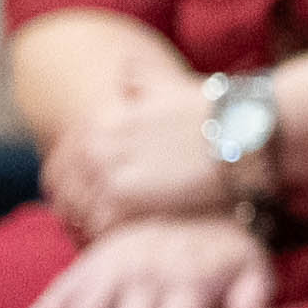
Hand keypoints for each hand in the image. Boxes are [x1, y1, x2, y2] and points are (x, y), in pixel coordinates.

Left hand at [43, 56, 229, 238]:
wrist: (247, 130)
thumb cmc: (218, 111)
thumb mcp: (171, 85)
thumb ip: (141, 78)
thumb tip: (124, 68)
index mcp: (102, 120)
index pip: (60, 163)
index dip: (69, 186)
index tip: (85, 201)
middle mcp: (98, 146)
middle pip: (64, 192)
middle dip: (78, 210)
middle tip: (98, 224)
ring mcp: (109, 174)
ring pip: (79, 214)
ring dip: (93, 226)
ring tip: (115, 234)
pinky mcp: (127, 202)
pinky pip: (101, 230)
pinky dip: (111, 238)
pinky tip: (128, 239)